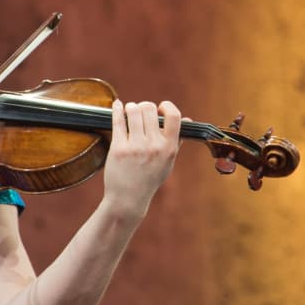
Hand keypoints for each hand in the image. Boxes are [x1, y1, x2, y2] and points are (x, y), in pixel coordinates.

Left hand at [101, 99, 182, 213]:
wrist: (128, 198)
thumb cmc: (149, 179)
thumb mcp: (168, 162)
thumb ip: (177, 140)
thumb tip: (188, 120)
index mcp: (169, 148)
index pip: (174, 116)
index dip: (167, 106)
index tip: (161, 108)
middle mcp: (154, 146)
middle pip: (149, 108)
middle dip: (144, 106)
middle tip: (141, 111)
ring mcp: (135, 147)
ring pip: (133, 111)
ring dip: (131, 108)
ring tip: (130, 112)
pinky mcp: (118, 148)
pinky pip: (118, 121)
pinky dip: (117, 109)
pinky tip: (117, 106)